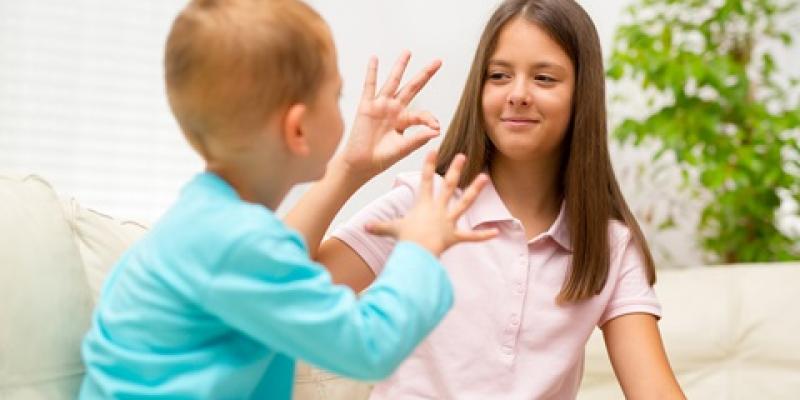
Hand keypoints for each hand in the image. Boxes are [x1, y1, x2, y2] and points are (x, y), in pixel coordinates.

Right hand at [337, 51, 441, 181]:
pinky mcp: (366, 107)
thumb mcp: (402, 149)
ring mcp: (380, 106)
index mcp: (404, 121)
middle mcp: (394, 110)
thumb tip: (436, 131)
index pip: (421, 113)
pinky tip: (374, 59)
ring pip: (393, 82)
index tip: (436, 127)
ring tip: (408, 52)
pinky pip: (369, 86)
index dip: (430, 119)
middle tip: (438, 61)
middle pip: (412, 88)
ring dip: (400, 67)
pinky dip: (371, 72)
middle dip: (425, 74)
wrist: (360, 164)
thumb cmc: (381, 158)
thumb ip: (418, 139)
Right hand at [365, 151, 497, 255]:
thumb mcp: (391, 230)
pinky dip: (482, 235)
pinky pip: (470, 236)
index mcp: (423, 205)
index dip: (428, 164)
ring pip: (464, 204)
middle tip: (463, 156)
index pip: (425, 180)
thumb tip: (364, 226)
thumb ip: (379, 226)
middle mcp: (438, 209)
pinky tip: (496, 232)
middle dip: (455, 170)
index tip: (433, 150)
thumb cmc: (405, 239)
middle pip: (448, 186)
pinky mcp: (454, 236)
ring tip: (485, 178)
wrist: (417, 252)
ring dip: (475, 191)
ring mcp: (448, 222)